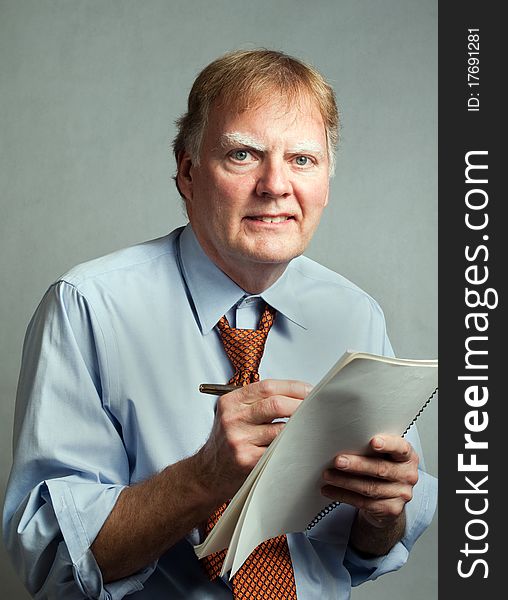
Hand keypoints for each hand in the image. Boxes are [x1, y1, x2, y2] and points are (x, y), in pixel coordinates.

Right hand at [198, 379, 310, 503]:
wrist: (208, 473)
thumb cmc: (226, 441)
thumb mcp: (233, 414)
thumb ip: (257, 402)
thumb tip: (296, 394)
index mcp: (231, 402)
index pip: (268, 387)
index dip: (293, 387)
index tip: (309, 391)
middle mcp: (232, 418)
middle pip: (276, 404)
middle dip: (301, 405)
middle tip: (315, 409)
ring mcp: (239, 440)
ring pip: (281, 429)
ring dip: (301, 427)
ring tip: (311, 426)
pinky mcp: (247, 461)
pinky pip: (278, 450)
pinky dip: (293, 446)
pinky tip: (300, 444)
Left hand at [321, 434, 418, 527]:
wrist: (390, 497)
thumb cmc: (383, 466)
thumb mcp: (384, 454)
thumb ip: (371, 446)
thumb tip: (344, 438)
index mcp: (408, 457)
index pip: (401, 448)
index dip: (388, 444)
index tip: (373, 441)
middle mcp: (408, 475)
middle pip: (381, 469)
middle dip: (357, 465)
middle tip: (338, 461)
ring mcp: (401, 494)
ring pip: (369, 487)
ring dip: (345, 481)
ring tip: (328, 475)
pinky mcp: (390, 510)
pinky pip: (363, 502)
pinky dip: (343, 495)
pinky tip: (329, 490)